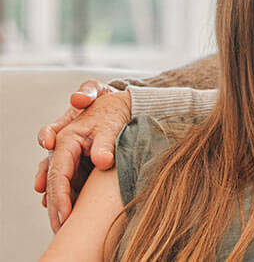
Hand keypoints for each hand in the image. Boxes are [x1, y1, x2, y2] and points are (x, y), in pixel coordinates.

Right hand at [33, 84, 131, 231]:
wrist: (121, 105)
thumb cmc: (115, 113)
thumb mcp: (112, 125)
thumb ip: (106, 143)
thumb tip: (102, 162)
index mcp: (66, 139)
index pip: (59, 173)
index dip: (60, 196)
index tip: (65, 216)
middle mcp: (61, 150)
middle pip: (53, 182)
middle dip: (56, 206)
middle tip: (60, 227)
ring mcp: (68, 157)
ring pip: (58, 184)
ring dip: (59, 204)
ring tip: (62, 225)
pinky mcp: (77, 163)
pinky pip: (70, 183)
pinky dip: (70, 197)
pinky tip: (72, 214)